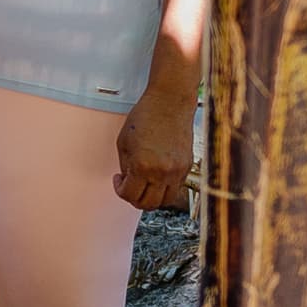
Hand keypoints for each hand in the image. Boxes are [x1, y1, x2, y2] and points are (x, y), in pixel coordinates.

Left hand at [116, 86, 194, 209]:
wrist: (170, 102)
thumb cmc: (145, 116)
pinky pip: (175, 188)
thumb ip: (125, 166)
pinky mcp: (187, 166)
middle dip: (134, 198)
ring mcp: (177, 171)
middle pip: (148, 204)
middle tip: (129, 186)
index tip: (119, 180)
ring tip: (144, 183)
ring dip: (151, 197)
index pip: (129, 195)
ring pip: (164, 201)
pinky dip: (164, 187)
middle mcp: (162, 172)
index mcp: (142, 166)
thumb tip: (128, 182)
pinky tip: (156, 175)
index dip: (119, 190)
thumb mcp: (124, 142)